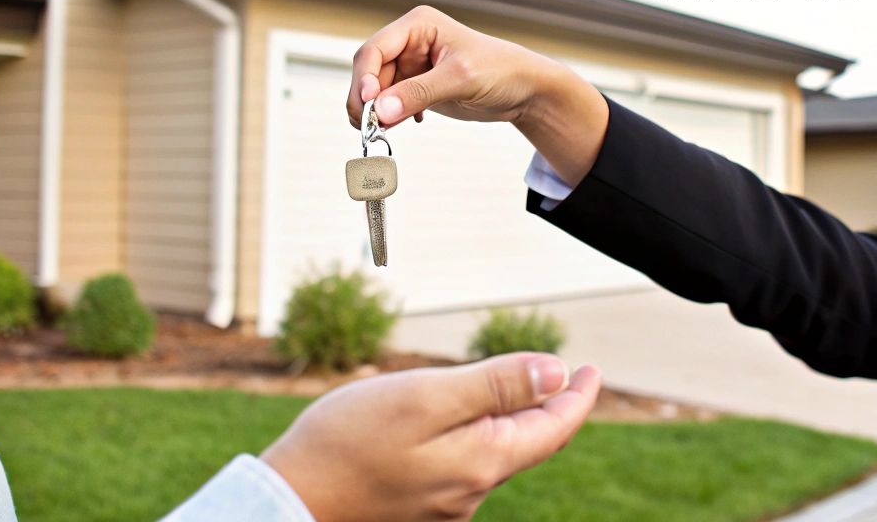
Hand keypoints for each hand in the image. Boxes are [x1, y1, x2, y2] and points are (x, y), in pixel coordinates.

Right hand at [260, 353, 601, 521]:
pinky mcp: (417, 509)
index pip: (554, 428)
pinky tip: (448, 420)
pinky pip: (458, 467)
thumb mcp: (426, 395)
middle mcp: (471, 492)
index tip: (591, 369)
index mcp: (483, 461)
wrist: (285, 502)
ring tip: (504, 386)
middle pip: (526, 443)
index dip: (578, 396)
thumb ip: (495, 385)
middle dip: (547, 407)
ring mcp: (444, 506)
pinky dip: (470, 437)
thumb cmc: (348, 442)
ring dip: (506, 420)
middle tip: (565, 375)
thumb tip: (555, 371)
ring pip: (491, 454)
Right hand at [347, 6, 608, 182]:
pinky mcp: (417, 86)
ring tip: (379, 132)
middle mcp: (410, 42)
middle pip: (370, 70)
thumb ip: (418, 93)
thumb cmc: (500, 71)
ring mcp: (412, 65)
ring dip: (375, 111)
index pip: (375, 50)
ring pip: (377, 89)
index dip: (365, 77)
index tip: (367, 105)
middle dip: (365, 98)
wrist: (525, 90)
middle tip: (366, 126)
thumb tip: (379, 110)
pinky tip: (403, 125)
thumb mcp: (459, 79)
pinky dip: (388, 116)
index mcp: (417, 25)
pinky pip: (390, 101)